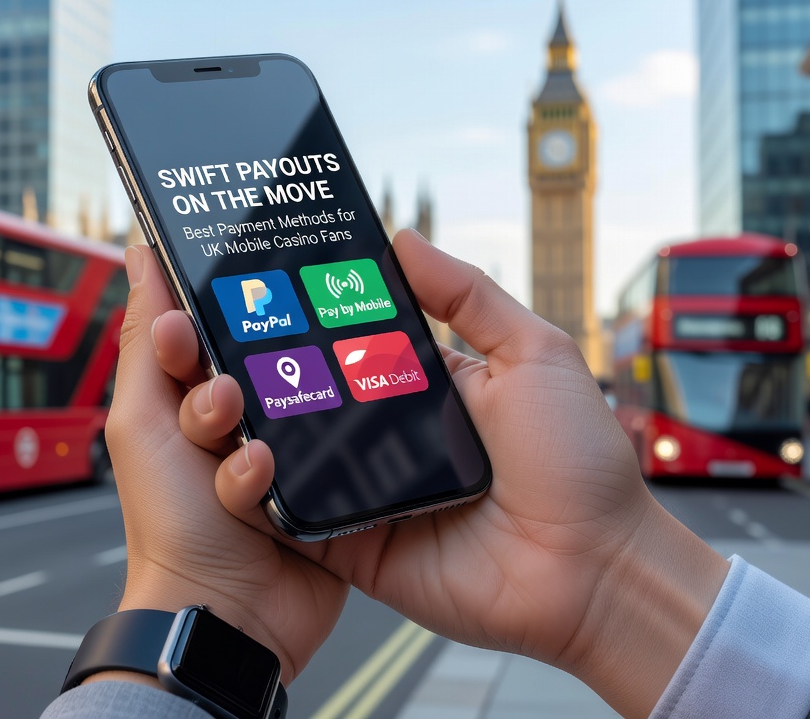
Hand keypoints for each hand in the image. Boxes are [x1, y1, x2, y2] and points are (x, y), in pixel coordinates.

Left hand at [99, 246, 346, 684]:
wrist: (226, 613)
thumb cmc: (168, 524)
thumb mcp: (141, 423)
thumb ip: (146, 343)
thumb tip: (139, 253)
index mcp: (181, 400)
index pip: (200, 328)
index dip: (198, 315)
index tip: (198, 321)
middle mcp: (230, 420)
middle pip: (255, 356)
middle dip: (237, 375)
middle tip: (224, 400)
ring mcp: (277, 449)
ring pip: (295, 395)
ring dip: (264, 424)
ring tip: (244, 453)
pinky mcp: (318, 480)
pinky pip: (325, 443)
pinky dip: (287, 466)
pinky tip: (264, 485)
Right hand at [157, 230, 728, 717]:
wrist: (593, 570)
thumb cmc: (580, 461)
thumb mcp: (536, 354)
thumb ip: (469, 297)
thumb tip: (404, 239)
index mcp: (430, 388)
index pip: (355, 342)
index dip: (311, 315)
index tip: (261, 282)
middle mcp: (394, 438)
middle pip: (315, 396)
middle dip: (269, 369)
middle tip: (216, 335)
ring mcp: (371, 494)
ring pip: (293, 454)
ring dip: (256, 427)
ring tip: (215, 393)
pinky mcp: (355, 547)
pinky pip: (296, 519)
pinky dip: (263, 495)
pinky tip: (235, 461)